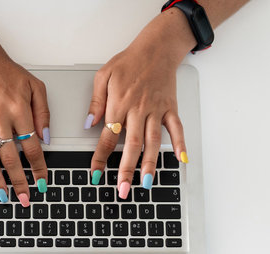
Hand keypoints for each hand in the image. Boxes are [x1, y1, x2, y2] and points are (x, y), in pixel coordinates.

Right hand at [0, 52, 49, 205]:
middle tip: (24, 198)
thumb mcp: (36, 87)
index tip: (41, 182)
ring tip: (2, 195)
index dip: (38, 168)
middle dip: (19, 182)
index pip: (32, 147)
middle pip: (10, 157)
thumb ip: (43, 113)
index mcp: (19, 110)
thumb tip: (46, 138)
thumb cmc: (8, 72)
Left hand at [85, 18, 191, 198]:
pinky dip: (180, 144)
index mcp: (119, 104)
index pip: (107, 137)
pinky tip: (181, 160)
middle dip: (126, 169)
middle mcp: (138, 110)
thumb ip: (96, 101)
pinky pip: (176, 128)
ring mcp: (156, 110)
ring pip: (152, 141)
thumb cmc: (129, 62)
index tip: (96, 174)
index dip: (100, 157)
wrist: (156, 48)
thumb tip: (89, 123)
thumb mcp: (103, 76)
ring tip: (147, 183)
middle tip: (123, 189)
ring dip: (150, 164)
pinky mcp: (170, 108)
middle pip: (131, 144)